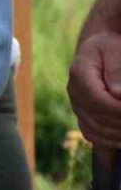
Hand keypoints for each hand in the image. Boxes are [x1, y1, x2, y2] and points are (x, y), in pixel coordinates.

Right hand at [69, 30, 120, 146]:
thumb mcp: (116, 50)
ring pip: (96, 131)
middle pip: (98, 120)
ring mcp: (76, 105)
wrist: (101, 50)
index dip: (120, 111)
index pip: (98, 101)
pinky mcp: (82, 115)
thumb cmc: (112, 49)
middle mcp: (74, 91)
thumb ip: (117, 69)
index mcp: (79, 73)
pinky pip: (92, 135)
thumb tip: (118, 94)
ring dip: (119, 133)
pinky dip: (110, 140)